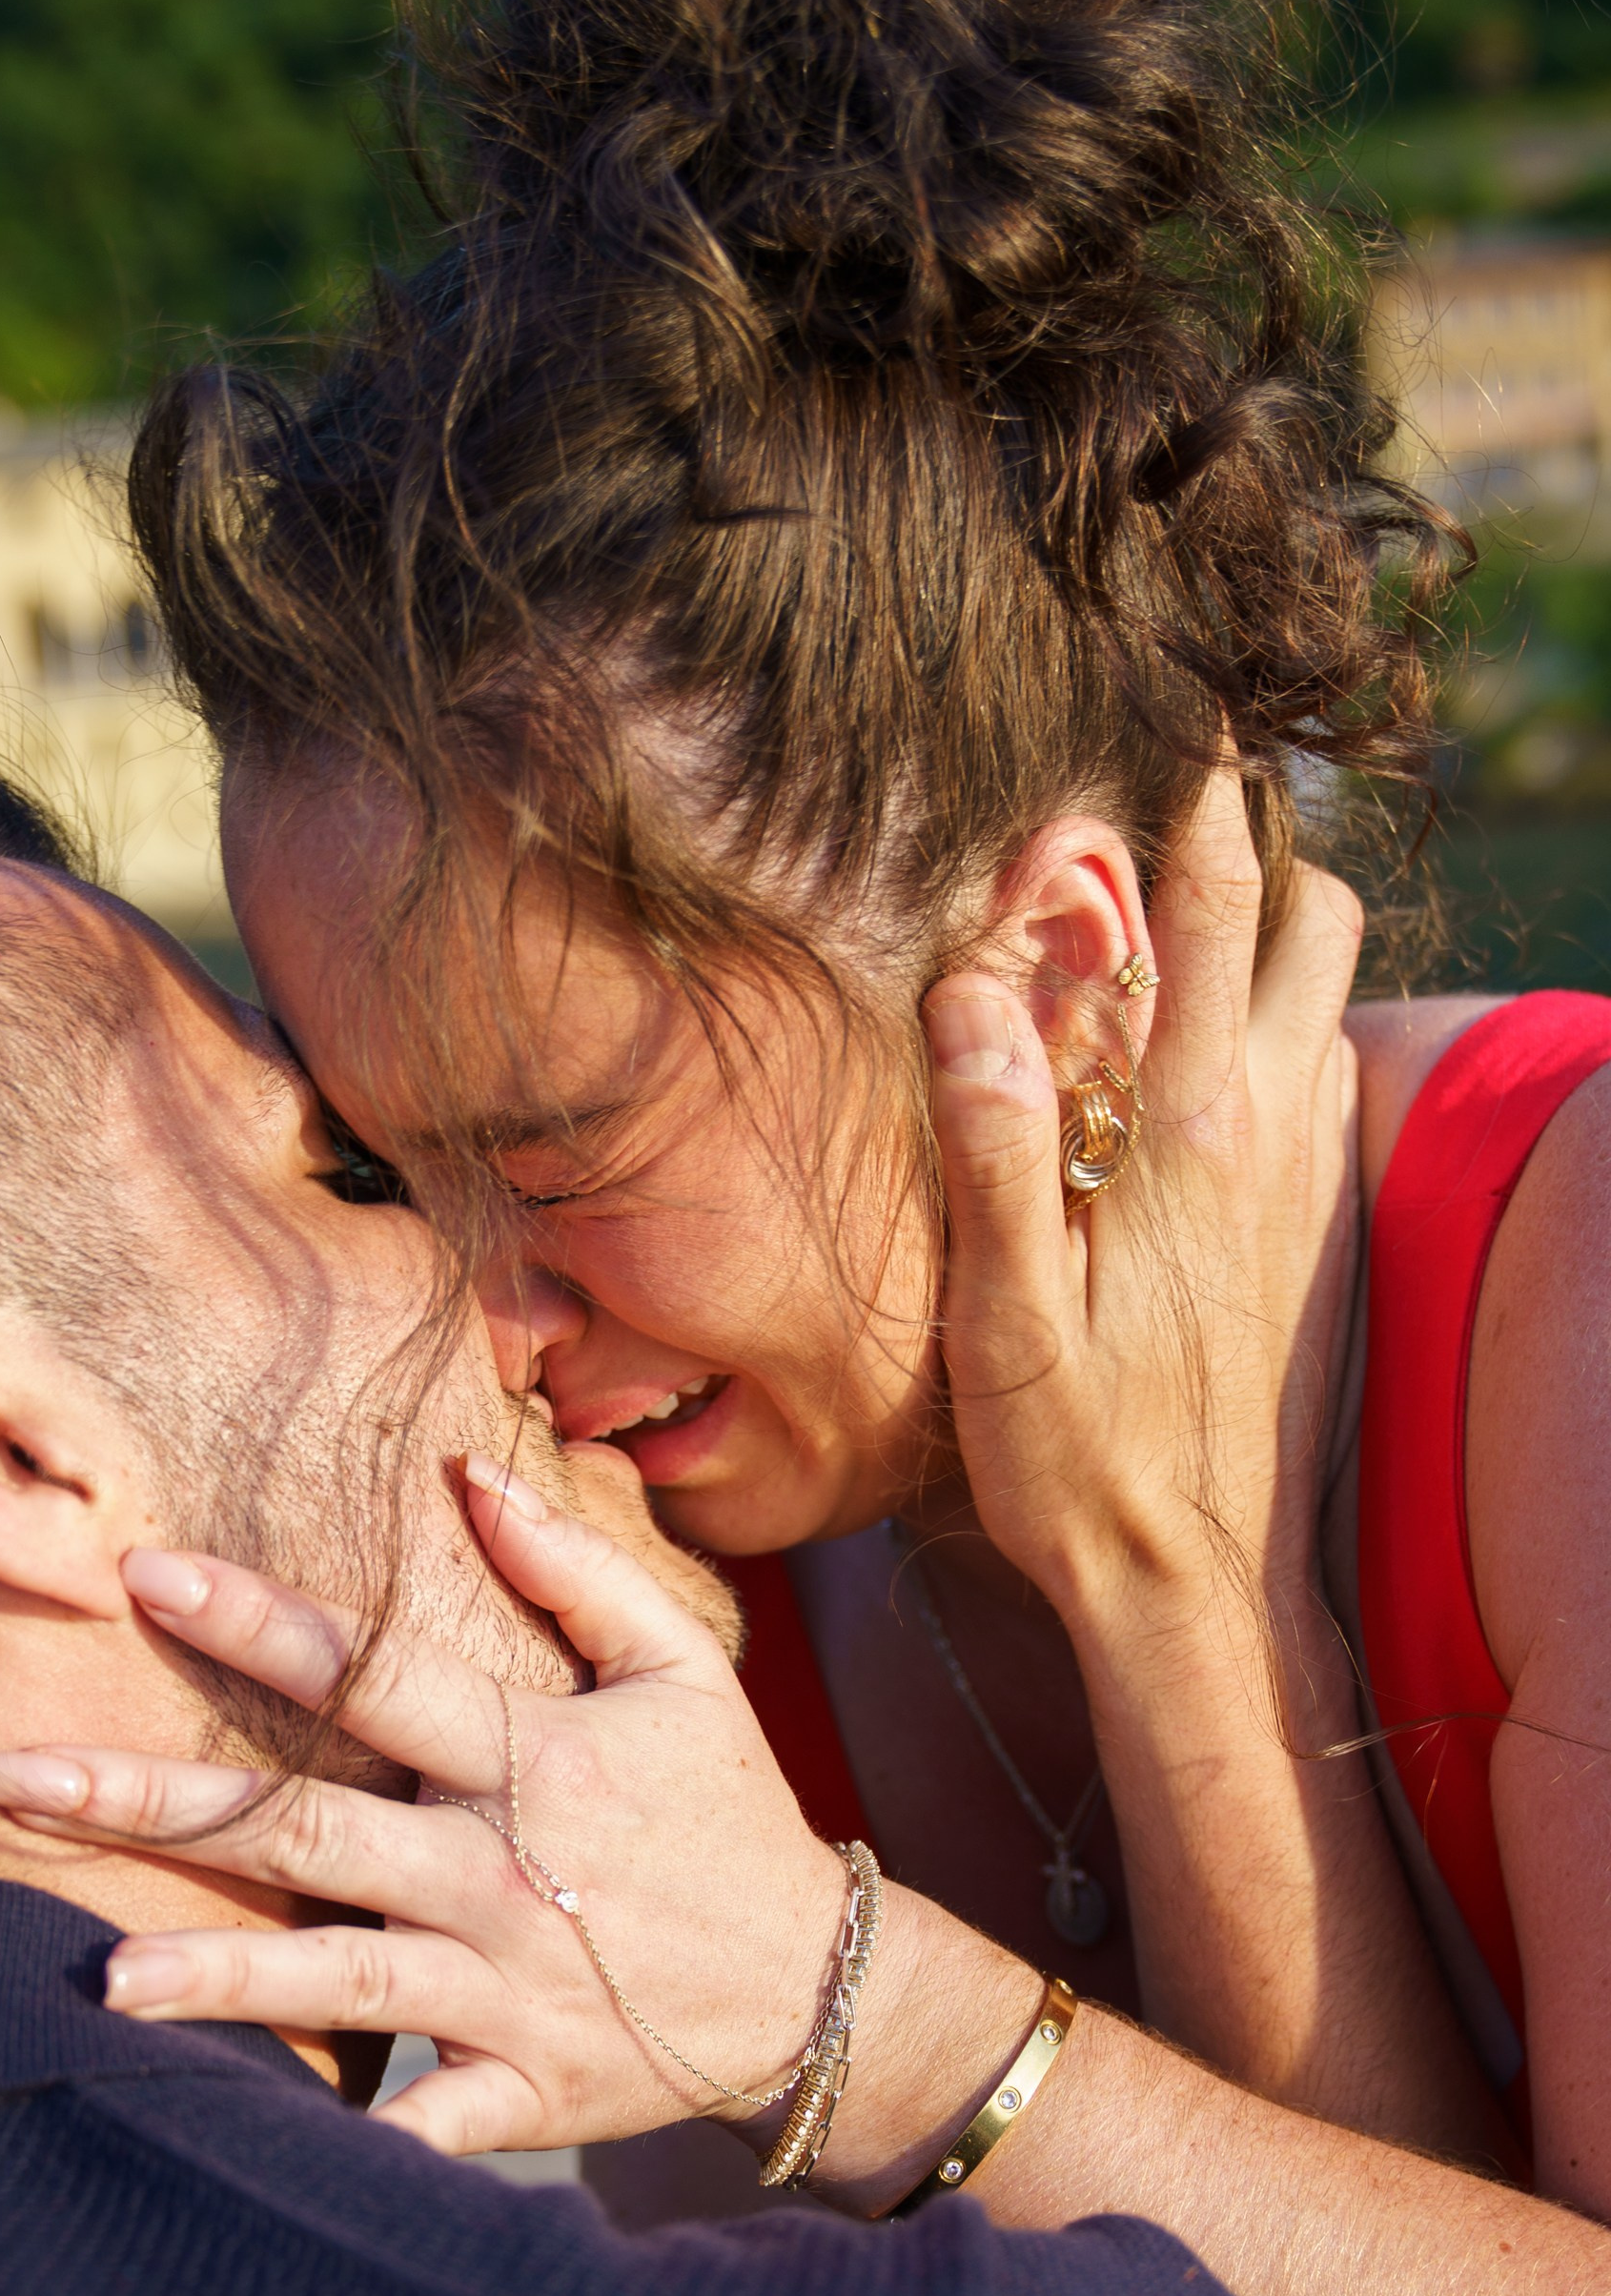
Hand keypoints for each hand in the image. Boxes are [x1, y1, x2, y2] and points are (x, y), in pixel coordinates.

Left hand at [0, 1463, 847, 2160]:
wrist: (818, 1984)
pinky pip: (422, 2126)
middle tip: (14, 1780)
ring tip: (101, 1979)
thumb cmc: (730, 1808)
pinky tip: (242, 2150)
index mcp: (533, 1753)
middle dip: (155, 1800)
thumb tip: (463, 1473)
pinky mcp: (524, 2086)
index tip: (140, 1572)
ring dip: (218, 1977)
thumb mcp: (678, 1666)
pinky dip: (353, 2142)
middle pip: (305, 1825)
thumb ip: (573, 1569)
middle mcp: (502, 1866)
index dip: (256, 1619)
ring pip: (339, 1974)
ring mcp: (507, 1985)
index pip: (370, 1671)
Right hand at [924, 769, 1361, 1642]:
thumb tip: (972, 992)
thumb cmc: (1076, 1455)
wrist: (1190, 1581)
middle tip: (1171, 821)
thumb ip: (993, 1149)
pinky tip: (1193, 1058)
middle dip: (1262, 847)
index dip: (1202, 798)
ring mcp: (1304, 1173)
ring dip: (1271, 933)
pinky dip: (1273, 1021)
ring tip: (1176, 918)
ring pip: (1324, 990)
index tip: (1185, 713)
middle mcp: (1269, 1129)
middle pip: (1313, 921)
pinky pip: (1314, 1070)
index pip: (1216, 911)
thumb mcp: (1005, 1316)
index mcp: (1191, 1131)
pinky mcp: (1311, 1221)